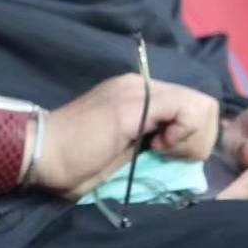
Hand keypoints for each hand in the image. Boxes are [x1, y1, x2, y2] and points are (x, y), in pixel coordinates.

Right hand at [33, 74, 218, 199]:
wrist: (43, 152)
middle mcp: (140, 85)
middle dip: (198, 140)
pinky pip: (188, 110)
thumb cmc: (77, 162)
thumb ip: (152, 140)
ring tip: (161, 151)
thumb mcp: (127, 149)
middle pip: (204, 105)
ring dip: (192, 139)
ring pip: (203, 106)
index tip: (166, 155)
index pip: (192, 107)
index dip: (193, 138)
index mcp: (138, 95)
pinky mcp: (135, 102)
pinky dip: (184, 135)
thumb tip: (184, 151)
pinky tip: (158, 147)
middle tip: (167, 155)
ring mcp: (138, 90)